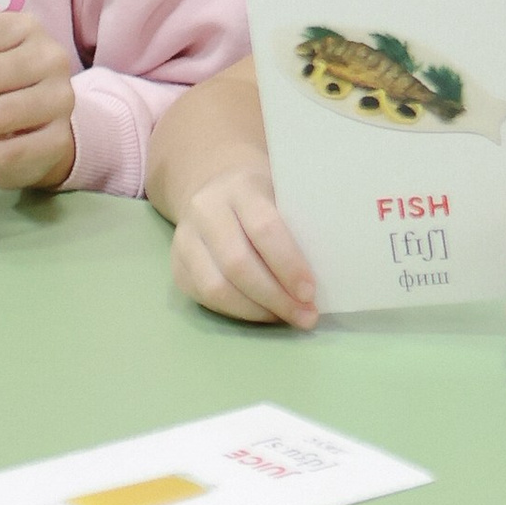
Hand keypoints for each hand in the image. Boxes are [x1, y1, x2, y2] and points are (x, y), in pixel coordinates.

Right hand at [170, 158, 319, 327]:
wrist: (213, 187)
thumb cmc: (263, 195)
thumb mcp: (281, 193)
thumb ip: (297, 223)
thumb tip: (328, 271)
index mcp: (239, 186)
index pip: (264, 228)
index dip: (288, 264)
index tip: (311, 291)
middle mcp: (206, 210)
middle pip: (238, 263)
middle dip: (276, 297)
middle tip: (306, 315)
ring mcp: (185, 239)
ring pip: (217, 287)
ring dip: (257, 311)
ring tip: (288, 318)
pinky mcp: (177, 266)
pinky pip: (206, 298)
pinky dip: (239, 312)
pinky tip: (264, 313)